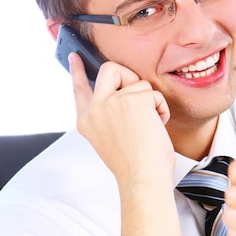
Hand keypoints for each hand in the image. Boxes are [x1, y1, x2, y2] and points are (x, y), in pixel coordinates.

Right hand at [69, 53, 180, 235]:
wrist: (143, 179)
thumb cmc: (134, 165)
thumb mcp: (110, 139)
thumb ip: (108, 116)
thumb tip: (123, 95)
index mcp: (86, 121)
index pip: (79, 89)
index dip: (76, 70)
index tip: (74, 56)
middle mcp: (95, 109)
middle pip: (109, 69)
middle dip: (128, 75)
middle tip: (139, 94)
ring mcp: (113, 102)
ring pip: (139, 84)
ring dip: (151, 103)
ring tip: (149, 127)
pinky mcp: (134, 101)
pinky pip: (154, 93)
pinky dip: (161, 109)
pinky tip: (157, 126)